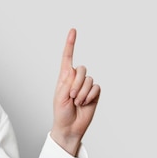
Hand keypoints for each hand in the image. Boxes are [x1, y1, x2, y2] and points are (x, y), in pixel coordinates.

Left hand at [51, 28, 100, 155]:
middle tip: (72, 97)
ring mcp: (86, 86)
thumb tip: (75, 71)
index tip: (73, 30)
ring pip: (89, 80)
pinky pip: (96, 87)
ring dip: (82, 93)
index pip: (67, 57)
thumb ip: (68, 82)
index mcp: (64, 77)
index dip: (70, 44)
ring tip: (77, 102)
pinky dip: (90, 96)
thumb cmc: (61, 112)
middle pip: (82, 69)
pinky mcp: (95, 93)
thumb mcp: (60, 96)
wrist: (70, 127)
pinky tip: (85, 103)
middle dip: (77, 83)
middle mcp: (76, 79)